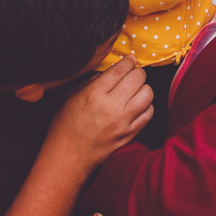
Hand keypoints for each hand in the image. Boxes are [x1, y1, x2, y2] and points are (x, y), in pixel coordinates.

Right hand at [43, 56, 153, 175]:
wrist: (68, 156)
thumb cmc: (65, 125)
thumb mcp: (71, 96)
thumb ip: (91, 81)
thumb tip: (110, 71)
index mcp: (94, 94)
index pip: (120, 70)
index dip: (128, 61)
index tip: (130, 59)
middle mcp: (111, 106)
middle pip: (138, 79)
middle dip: (138, 72)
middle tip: (133, 74)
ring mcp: (123, 122)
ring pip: (148, 94)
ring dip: (144, 88)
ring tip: (136, 90)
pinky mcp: (130, 134)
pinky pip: (149, 114)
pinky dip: (147, 106)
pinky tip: (138, 106)